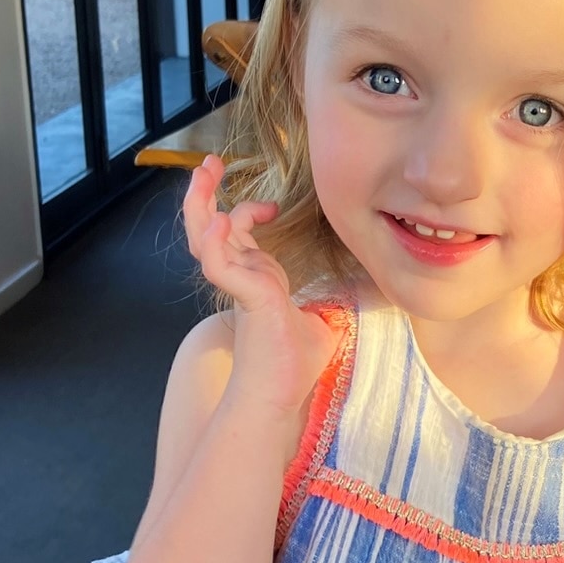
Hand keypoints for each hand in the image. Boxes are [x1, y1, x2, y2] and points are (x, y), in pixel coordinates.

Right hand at [182, 154, 338, 417]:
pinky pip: (220, 265)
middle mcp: (242, 279)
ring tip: (203, 173)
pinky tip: (222, 220)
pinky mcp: (247, 299)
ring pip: (206, 239)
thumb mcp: (321, 321)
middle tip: (207, 163)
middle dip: (205, 193)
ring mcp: (240, 288)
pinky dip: (218, 242)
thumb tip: (362, 294)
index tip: (271, 206)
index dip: (248, 212)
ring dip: (201, 205)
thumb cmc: (295, 367)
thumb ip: (330, 302)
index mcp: (255, 280)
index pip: (238, 235)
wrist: (280, 399)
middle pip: (209, 227)